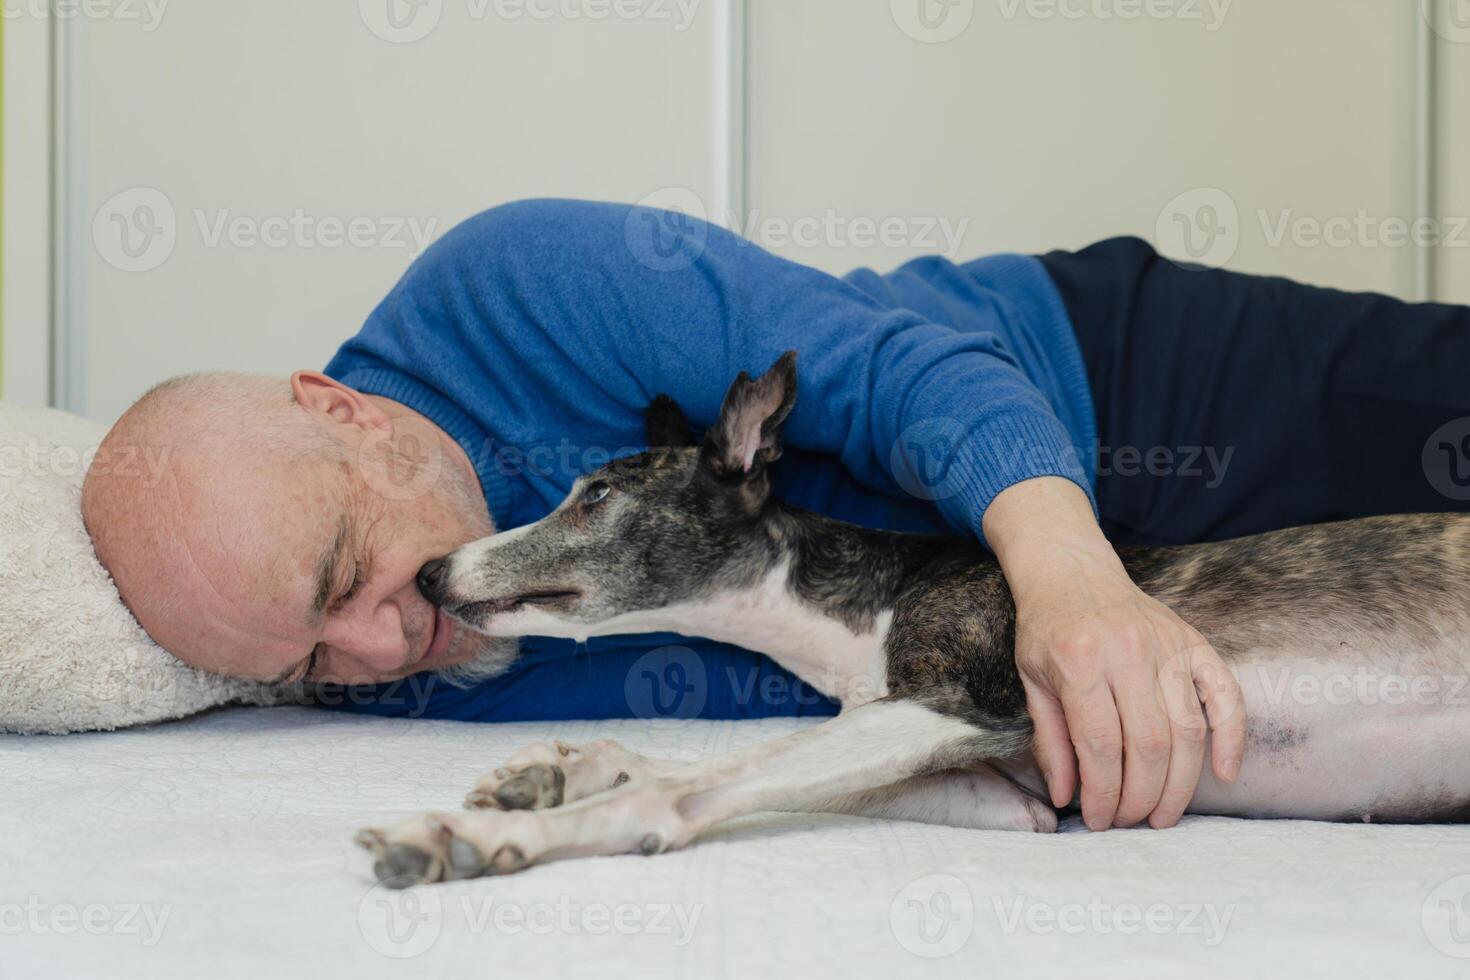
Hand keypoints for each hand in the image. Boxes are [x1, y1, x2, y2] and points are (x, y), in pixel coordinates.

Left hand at [983, 478, 1245, 829]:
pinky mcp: (1194, 642)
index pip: (1100, 744)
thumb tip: (1066, 798)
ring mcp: (1166, 645)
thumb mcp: (1031, 681)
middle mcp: (1127, 652)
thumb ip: (1050, 740)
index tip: (1100, 820)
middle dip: (1142, 797)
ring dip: (1180, 784)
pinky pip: (1225, 694)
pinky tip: (1223, 773)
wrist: (1071, 571)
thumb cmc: (1047, 629)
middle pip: (1148, 744)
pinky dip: (1232, 736)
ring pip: (1188, 730)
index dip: (1103, 792)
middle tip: (1133, 822)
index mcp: (1079, 661)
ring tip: (1165, 815)